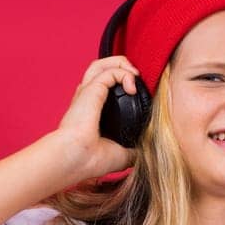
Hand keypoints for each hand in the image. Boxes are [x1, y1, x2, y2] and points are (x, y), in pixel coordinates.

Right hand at [53, 56, 138, 179]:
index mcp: (92, 111)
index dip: (123, 85)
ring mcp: (88, 92)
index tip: (137, 95)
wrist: (78, 159)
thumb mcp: (121, 155)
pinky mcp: (91, 89)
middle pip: (102, 69)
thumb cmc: (91, 160)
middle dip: (122, 67)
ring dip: (122, 63)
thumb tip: (146, 149)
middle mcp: (88, 98)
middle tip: (136, 82)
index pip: (106, 87)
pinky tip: (132, 88)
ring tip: (135, 75)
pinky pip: (111, 71)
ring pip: (103, 63)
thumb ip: (133, 148)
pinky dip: (124, 73)